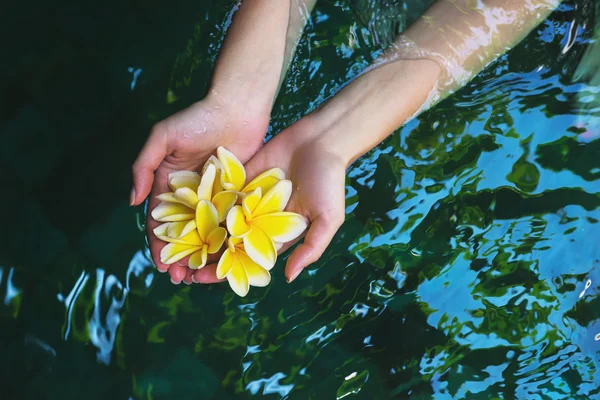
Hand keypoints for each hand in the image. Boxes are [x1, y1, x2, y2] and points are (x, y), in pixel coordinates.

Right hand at [131, 91, 267, 283]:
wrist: (238, 107)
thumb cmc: (198, 118)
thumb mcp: (162, 137)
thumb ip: (144, 166)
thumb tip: (131, 201)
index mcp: (170, 185)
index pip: (160, 222)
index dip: (158, 244)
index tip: (161, 264)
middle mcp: (191, 196)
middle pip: (183, 233)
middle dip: (179, 257)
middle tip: (180, 278)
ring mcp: (216, 198)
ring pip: (206, 233)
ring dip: (202, 256)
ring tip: (201, 277)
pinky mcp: (238, 196)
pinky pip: (230, 223)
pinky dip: (227, 241)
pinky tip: (226, 260)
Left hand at [193, 116, 346, 283]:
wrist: (322, 140)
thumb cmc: (330, 181)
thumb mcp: (328, 219)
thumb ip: (311, 248)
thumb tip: (289, 278)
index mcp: (277, 235)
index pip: (245, 258)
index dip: (224, 270)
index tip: (201, 279)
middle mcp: (258, 220)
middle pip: (226, 243)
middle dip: (204, 255)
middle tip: (178, 266)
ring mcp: (247, 199)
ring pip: (217, 219)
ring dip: (197, 231)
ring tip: (172, 244)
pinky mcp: (239, 177)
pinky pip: (217, 192)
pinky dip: (199, 201)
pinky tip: (178, 210)